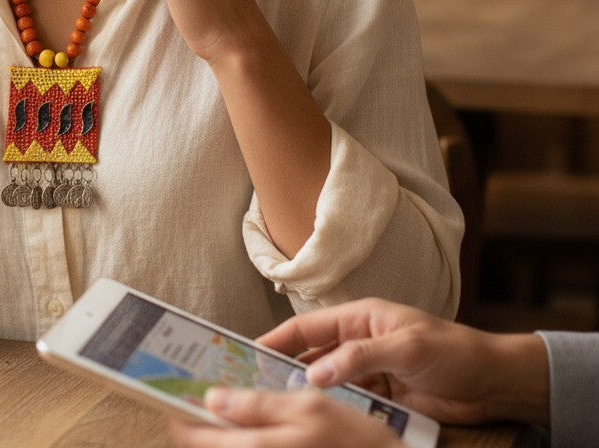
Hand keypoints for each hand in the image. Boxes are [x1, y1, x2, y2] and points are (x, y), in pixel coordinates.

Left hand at [168, 388, 399, 447]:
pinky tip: (243, 432)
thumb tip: (212, 399)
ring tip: (215, 416)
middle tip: (189, 404)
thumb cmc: (354, 440)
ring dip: (214, 439)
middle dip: (191, 429)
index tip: (171, 399)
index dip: (178, 417)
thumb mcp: (308, 407)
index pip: (196, 438)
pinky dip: (236, 444)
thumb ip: (257, 405)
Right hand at [259, 298, 548, 426]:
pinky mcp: (383, 398)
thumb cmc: (453, 351)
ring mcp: (370, 372)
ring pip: (328, 383)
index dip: (277, 338)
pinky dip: (334, 413)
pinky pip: (350, 404)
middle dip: (285, 369)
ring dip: (309, 395)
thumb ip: (359, 357)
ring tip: (281, 410)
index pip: (308, 327)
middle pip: (312, 356)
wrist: (494, 383)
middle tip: (255, 386)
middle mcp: (359, 342)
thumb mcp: (405, 347)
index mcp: (361, 318)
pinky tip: (319, 424)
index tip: (249, 352)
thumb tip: (313, 373)